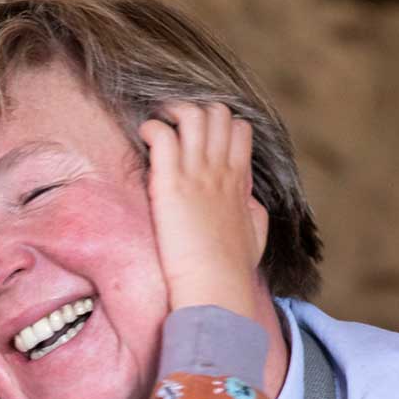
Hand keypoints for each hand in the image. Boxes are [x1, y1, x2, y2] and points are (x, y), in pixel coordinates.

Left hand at [138, 102, 268, 312]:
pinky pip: (162, 134)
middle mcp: (220, 170)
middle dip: (195, 111)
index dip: (220, 127)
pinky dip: (151, 127)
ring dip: (172, 113)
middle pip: (218, 113)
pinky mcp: (171, 184)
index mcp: (238, 180)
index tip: (199, 141)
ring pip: (193, 114)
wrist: (217, 287)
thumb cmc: (233, 269)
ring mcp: (196, 174)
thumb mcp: (254, 234)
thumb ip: (251, 210)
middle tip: (173, 129)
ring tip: (157, 128)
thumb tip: (248, 200)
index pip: (239, 129)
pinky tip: (144, 137)